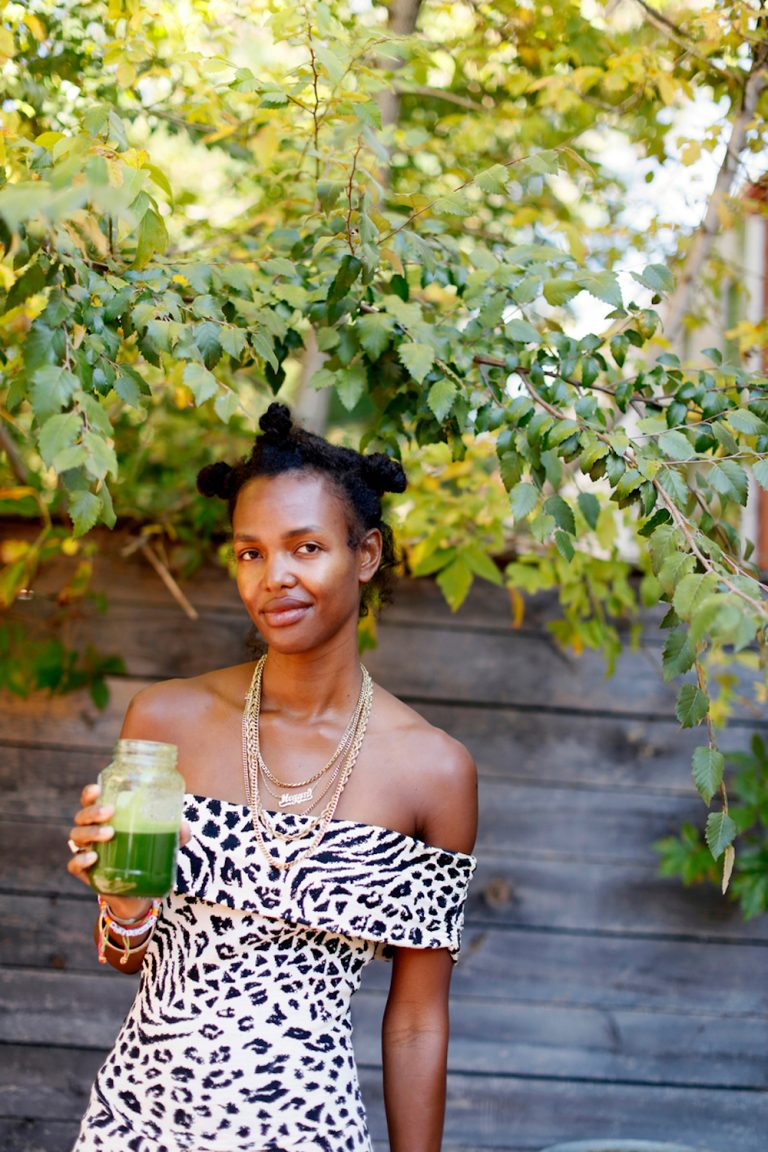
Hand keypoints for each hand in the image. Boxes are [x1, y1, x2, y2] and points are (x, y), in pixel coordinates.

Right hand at [66, 782, 190, 921]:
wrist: (138, 892)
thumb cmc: (146, 854)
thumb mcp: (163, 841)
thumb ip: (175, 833)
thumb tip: (184, 827)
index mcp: (106, 818)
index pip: (91, 800)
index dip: (90, 794)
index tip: (97, 790)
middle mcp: (92, 832)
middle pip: (81, 816)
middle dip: (93, 811)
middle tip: (110, 812)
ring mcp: (87, 851)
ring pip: (77, 836)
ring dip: (91, 832)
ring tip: (110, 834)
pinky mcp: (85, 873)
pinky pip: (73, 864)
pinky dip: (80, 859)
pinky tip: (93, 857)